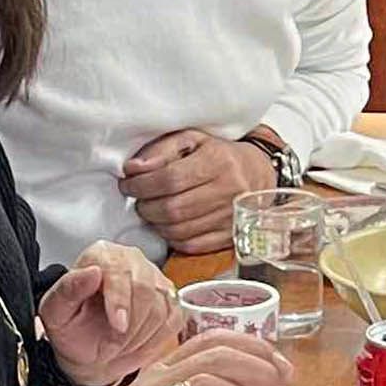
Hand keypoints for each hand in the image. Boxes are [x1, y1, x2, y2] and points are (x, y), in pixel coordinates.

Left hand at [38, 243, 182, 385]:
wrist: (89, 352)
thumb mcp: (56, 313)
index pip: (119, 270)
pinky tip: (135, 344)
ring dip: (140, 336)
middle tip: (111, 346)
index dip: (121, 300)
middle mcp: (131, 259)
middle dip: (130, 325)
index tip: (117, 325)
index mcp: (101, 254)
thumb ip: (67, 290)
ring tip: (118, 345)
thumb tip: (92, 272)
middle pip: (146, 288)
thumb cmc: (72, 330)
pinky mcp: (171, 299)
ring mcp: (155, 277)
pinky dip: (155, 339)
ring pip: (162, 307)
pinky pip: (174, 320)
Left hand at [119, 127, 275, 254]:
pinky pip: (191, 245)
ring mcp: (230, 217)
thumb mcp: (192, 140)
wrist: (257, 174)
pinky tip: (168, 225)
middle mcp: (228, 190)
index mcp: (218, 161)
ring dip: (155, 223)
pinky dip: (172, 238)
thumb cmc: (219, 155)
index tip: (128, 184)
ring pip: (178, 230)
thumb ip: (161, 150)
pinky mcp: (229, 237)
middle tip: (139, 199)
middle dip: (145, 206)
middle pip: (172, 208)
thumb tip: (133, 168)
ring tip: (152, 211)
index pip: (170, 179)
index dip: (141, 185)